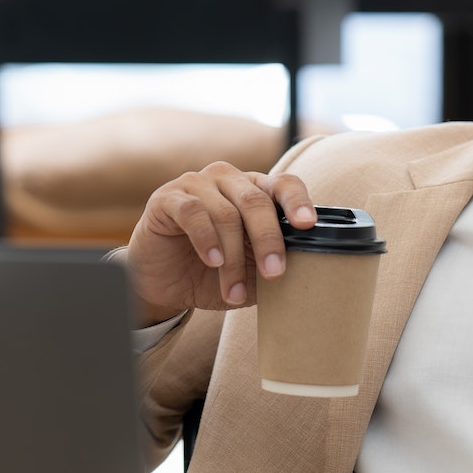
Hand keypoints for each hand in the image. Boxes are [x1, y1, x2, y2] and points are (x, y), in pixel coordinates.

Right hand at [126, 162, 317, 325]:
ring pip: (225, 214)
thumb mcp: (250, 272)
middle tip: (274, 273)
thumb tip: (310, 267)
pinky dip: (207, 240)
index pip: (283, 184)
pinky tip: (212, 262)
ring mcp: (196, 184)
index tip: (308, 225)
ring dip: (233, 259)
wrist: (163, 284)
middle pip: (256, 201)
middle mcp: (228, 180)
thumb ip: (274, 263)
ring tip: (235, 292)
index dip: (297, 202)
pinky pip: (193, 213)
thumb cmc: (211, 273)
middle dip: (268, 240)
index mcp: (254, 190)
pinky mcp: (168, 198)